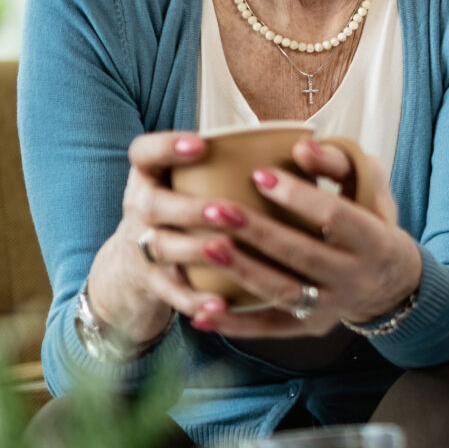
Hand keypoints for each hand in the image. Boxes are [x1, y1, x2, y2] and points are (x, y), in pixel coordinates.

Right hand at [85, 131, 228, 346]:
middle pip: (151, 204)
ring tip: (223, 249)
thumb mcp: (195, 179)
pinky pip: (170, 292)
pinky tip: (220, 303)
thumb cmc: (191, 204)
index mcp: (151, 174)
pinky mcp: (153, 281)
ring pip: (161, 247)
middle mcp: (141, 207)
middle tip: (223, 209)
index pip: (144, 152)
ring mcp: (143, 245)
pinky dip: (193, 298)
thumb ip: (238, 161)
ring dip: (192, 250)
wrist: (141, 258)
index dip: (167, 146)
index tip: (203, 143)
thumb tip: (307, 145)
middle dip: (188, 207)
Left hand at [177, 137, 421, 338]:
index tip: (258, 174)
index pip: (336, 217)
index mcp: (374, 239)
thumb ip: (338, 163)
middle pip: (303, 255)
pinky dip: (236, 323)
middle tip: (216, 210)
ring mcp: (332, 306)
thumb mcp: (370, 186)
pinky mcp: (310, 326)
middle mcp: (355, 277)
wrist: (392, 282)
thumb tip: (301, 147)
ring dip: (243, 273)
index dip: (298, 197)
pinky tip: (203, 312)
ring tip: (206, 249)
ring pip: (283, 293)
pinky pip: (270, 329)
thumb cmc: (372, 220)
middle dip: (258, 233)